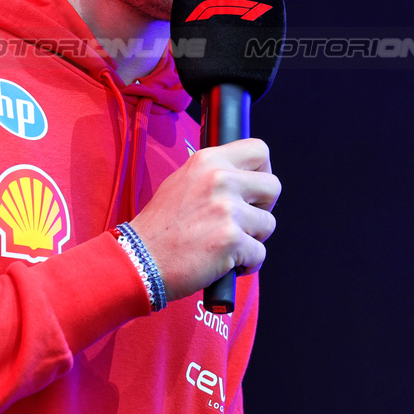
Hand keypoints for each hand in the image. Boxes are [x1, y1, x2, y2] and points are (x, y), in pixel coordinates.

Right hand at [129, 138, 279, 303]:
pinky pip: (260, 254)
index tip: (254, 190)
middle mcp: (220, 179)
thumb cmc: (160, 226)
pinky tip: (225, 263)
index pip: (259, 149)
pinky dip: (247, 264)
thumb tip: (245, 177)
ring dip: (253, 239)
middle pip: (273, 186)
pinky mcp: (231, 240)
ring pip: (268, 224)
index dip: (263, 171)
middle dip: (263, 208)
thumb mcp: (183, 181)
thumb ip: (214, 174)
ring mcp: (227, 209)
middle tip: (242, 221)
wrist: (139, 259)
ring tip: (227, 245)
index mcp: (208, 160)